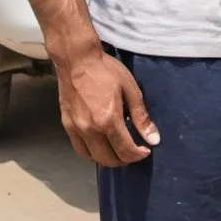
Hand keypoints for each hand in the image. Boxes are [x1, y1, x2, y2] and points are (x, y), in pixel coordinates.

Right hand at [56, 49, 159, 166]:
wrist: (77, 60)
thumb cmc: (107, 71)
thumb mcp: (130, 89)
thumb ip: (141, 116)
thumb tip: (153, 138)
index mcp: (108, 120)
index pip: (125, 150)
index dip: (138, 155)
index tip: (146, 150)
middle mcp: (90, 130)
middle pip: (108, 159)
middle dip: (125, 160)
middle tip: (134, 152)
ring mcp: (76, 130)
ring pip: (92, 158)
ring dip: (108, 159)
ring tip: (120, 151)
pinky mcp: (67, 126)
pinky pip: (80, 149)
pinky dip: (92, 153)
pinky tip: (101, 146)